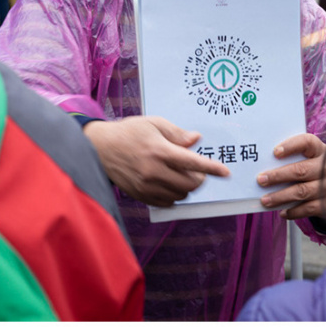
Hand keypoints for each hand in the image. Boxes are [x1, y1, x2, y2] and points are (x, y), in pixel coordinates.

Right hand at [84, 116, 230, 205]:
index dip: (213, 168)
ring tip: (178, 173)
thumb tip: (196, 140)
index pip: (193, 163)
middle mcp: (153, 171)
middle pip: (191, 184)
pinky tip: (168, 182)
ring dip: (187, 187)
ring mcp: (146, 186)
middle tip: (195, 168)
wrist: (100, 148)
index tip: (226, 172)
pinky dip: (174, 195)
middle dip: (199, 177)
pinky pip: (167, 202)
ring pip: (181, 195)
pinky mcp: (140, 196)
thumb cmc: (129, 132)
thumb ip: (177, 133)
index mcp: (159, 151)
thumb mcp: (153, 124)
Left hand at [256, 133, 325, 219]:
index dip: (291, 146)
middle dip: (278, 176)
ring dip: (280, 196)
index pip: (307, 142)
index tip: (275, 152)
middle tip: (261, 180)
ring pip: (302, 191)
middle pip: (300, 170)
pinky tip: (282, 212)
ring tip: (265, 200)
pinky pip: (308, 209)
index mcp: (321, 151)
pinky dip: (293, 212)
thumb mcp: (315, 158)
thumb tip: (268, 166)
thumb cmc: (320, 169)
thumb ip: (297, 158)